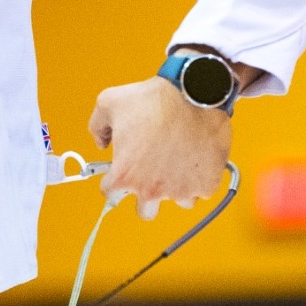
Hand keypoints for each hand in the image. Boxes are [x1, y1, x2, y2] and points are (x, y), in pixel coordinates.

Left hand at [87, 76, 229, 219]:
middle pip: (145, 211)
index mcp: (125, 174)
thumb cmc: (155, 99)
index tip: (121, 173)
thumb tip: (102, 142)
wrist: (195, 94)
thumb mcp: (110, 102)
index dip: (114, 180)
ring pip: (178, 200)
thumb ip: (98, 126)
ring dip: (177, 186)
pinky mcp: (207, 185)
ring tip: (178, 160)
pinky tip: (195, 157)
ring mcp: (181, 190)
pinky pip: (202, 190)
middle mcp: (152, 189)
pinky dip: (200, 177)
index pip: (110, 193)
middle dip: (146, 196)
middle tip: (151, 175)